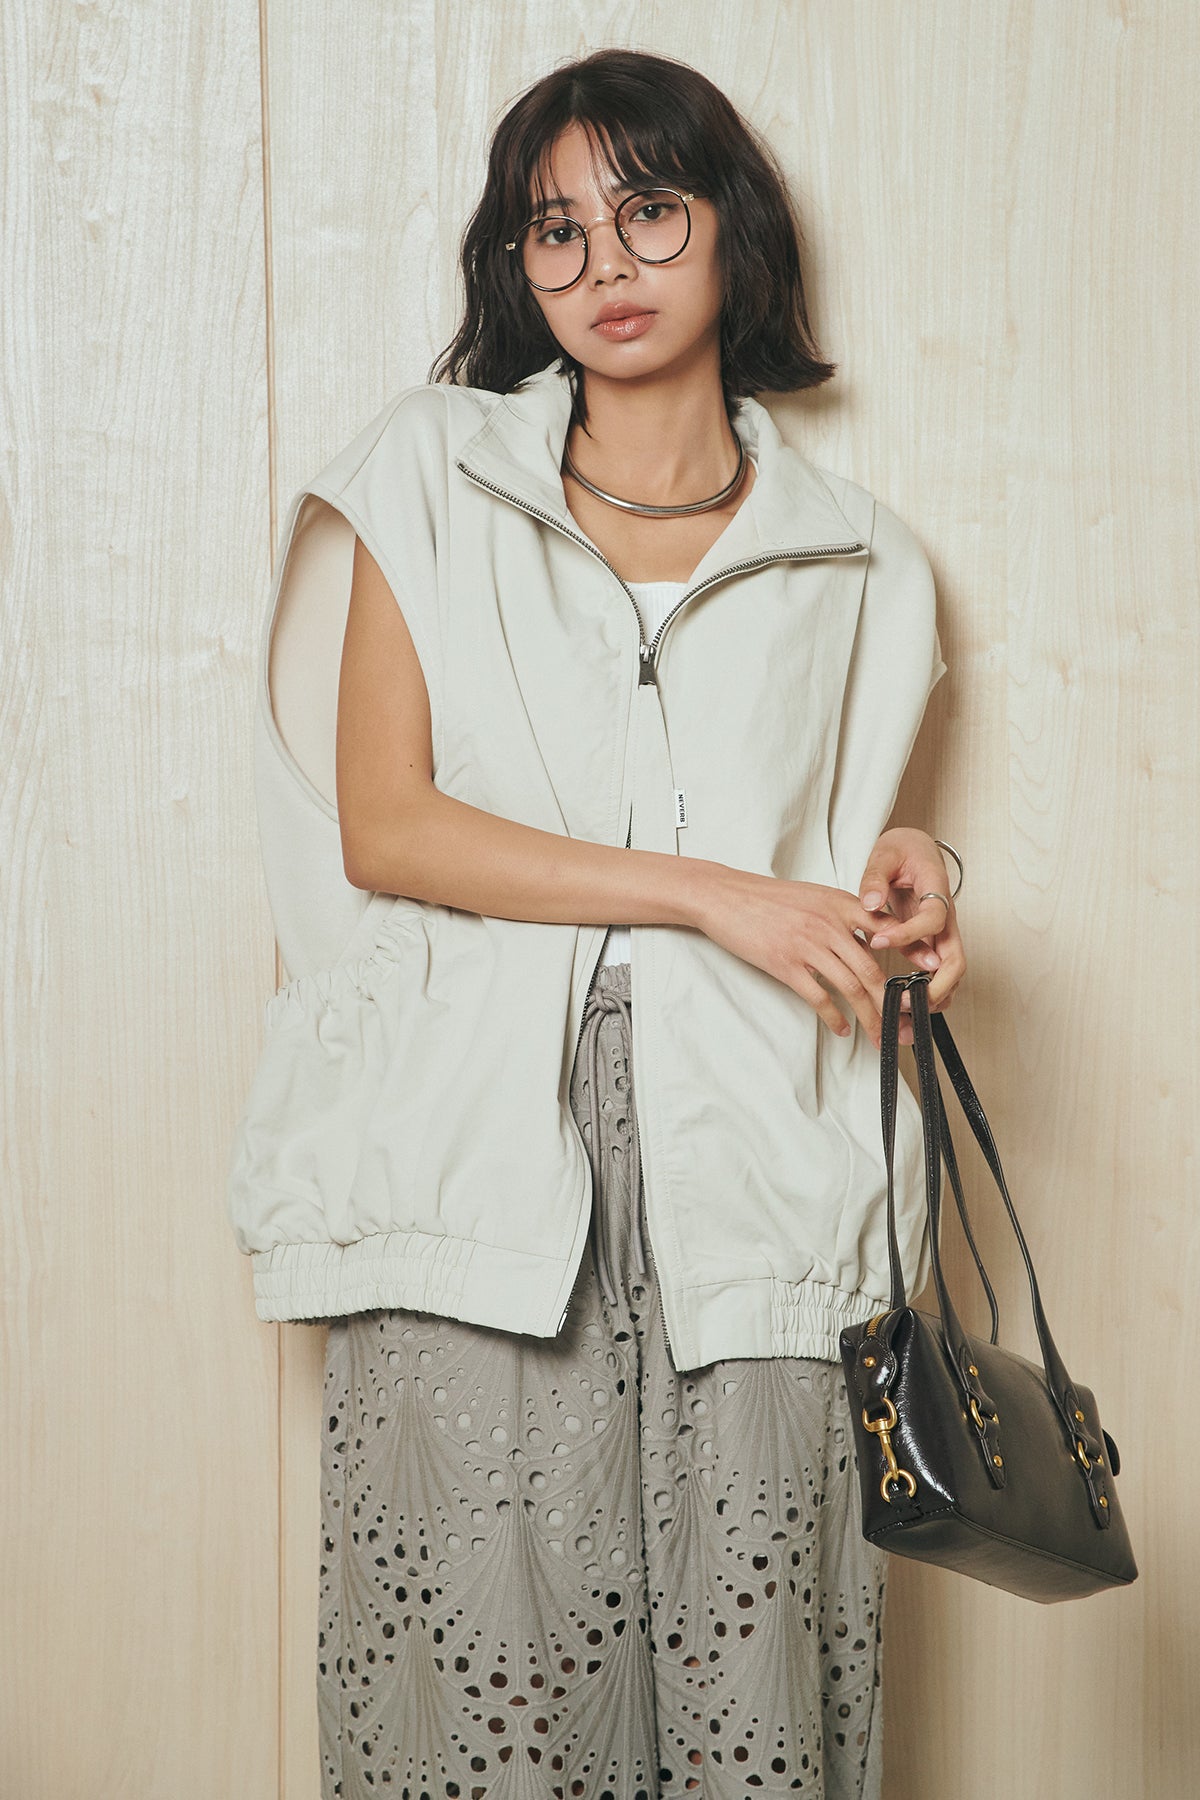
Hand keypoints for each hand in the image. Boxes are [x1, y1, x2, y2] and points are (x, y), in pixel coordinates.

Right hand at [694, 866, 897, 1043]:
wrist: (725, 896)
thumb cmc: (768, 898)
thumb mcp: (815, 897)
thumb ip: (843, 917)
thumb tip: (867, 944)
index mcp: (841, 904)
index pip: (887, 932)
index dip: (909, 958)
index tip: (926, 978)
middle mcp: (830, 924)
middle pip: (871, 971)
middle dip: (891, 1003)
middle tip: (904, 1023)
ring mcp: (808, 945)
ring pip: (850, 988)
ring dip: (869, 1017)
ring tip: (879, 1035)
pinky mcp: (786, 964)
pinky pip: (819, 997)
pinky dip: (834, 1017)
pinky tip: (841, 1028)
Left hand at [857, 827, 966, 1042]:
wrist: (915, 849)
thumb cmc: (902, 851)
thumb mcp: (885, 854)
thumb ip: (876, 877)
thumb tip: (870, 903)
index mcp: (936, 891)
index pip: (933, 920)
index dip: (909, 935)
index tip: (878, 942)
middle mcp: (946, 918)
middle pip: (956, 959)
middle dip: (934, 986)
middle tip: (903, 1001)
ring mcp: (942, 934)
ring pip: (951, 973)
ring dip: (934, 996)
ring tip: (904, 1014)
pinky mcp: (933, 943)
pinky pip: (939, 973)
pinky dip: (929, 993)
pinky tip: (908, 1007)